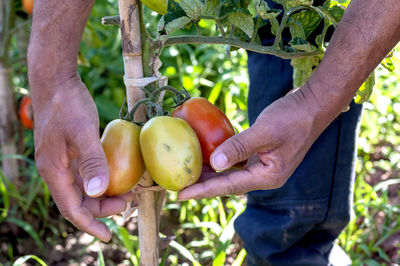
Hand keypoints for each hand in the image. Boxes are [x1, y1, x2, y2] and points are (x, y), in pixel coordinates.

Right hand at [32, 76, 132, 241]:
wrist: (56, 81)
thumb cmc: (67, 104)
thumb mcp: (83, 132)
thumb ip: (92, 161)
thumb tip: (98, 192)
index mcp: (54, 171)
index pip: (71, 209)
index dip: (90, 225)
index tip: (109, 236)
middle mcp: (55, 170)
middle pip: (78, 201)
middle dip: (102, 209)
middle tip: (129, 203)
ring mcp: (61, 161)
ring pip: (82, 189)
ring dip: (103, 196)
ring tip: (127, 193)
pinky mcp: (69, 151)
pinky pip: (84, 174)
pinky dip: (101, 180)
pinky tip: (117, 175)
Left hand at [178, 85, 323, 199]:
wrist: (313, 105)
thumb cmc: (292, 117)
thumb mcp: (264, 131)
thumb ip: (239, 148)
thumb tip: (214, 164)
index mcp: (267, 176)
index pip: (229, 186)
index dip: (203, 190)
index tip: (180, 194)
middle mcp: (264, 176)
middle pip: (227, 184)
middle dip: (203, 185)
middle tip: (177, 187)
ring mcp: (263, 166)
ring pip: (231, 174)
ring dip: (210, 174)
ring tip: (186, 174)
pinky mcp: (261, 155)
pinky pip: (236, 163)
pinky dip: (220, 161)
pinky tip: (207, 156)